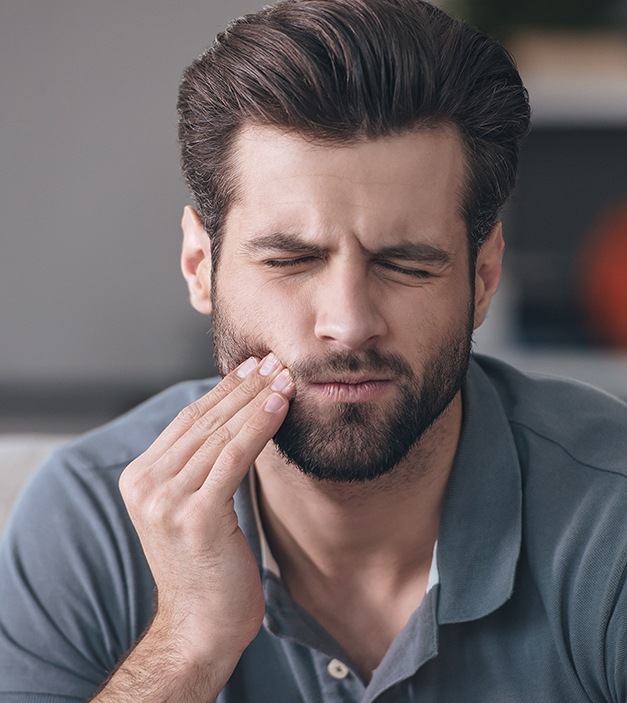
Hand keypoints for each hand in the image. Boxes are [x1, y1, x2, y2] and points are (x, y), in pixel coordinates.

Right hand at [119, 354, 293, 667]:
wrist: (200, 626)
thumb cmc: (206, 565)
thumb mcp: (191, 507)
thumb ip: (197, 467)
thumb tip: (233, 419)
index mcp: (139, 478)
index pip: (187, 420)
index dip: (223, 391)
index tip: (252, 367)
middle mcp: (146, 485)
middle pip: (203, 421)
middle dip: (243, 387)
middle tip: (274, 361)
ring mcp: (167, 501)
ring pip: (220, 434)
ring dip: (256, 400)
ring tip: (284, 377)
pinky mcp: (196, 516)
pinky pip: (234, 457)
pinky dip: (258, 427)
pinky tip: (279, 405)